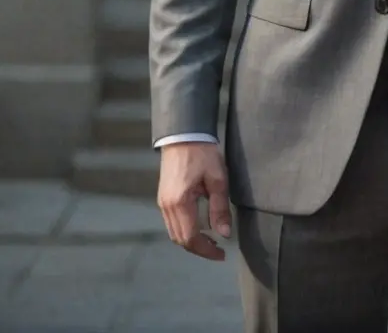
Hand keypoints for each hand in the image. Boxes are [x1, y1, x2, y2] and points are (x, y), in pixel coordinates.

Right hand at [157, 142, 230, 260]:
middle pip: (180, 239)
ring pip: (174, 233)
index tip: (222, 254)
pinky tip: (199, 227)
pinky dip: (185, 230)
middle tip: (219, 250)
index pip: (191, 238)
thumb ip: (220, 208)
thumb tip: (225, 234)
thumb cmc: (203, 154)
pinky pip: (172, 223)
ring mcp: (162, 203)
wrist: (184, 134)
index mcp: (180, 202)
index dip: (206, 250)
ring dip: (191, 241)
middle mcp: (167, 206)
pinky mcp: (163, 198)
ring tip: (211, 241)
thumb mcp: (217, 179)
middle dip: (199, 249)